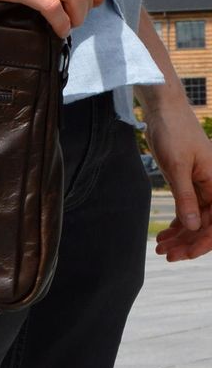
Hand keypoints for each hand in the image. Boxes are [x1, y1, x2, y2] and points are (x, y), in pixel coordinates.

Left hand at [144, 99, 211, 260]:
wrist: (164, 112)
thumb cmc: (173, 133)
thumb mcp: (177, 166)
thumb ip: (185, 196)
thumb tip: (192, 226)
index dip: (201, 242)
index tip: (183, 255)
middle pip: (205, 224)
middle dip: (187, 242)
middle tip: (165, 255)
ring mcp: (202, 186)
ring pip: (195, 219)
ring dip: (180, 235)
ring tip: (160, 248)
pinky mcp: (189, 183)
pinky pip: (188, 209)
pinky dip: (177, 222)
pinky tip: (165, 234)